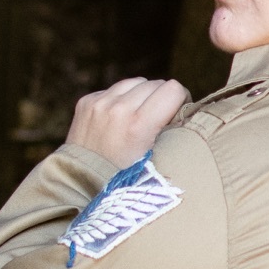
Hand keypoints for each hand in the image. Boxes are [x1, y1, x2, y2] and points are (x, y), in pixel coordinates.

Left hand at [66, 77, 190, 168]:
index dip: (180, 101)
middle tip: (158, 122)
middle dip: (161, 100)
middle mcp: (117, 109)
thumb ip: (172, 132)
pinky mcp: (86, 102)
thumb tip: (188, 110)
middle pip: (156, 83)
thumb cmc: (126, 180)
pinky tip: (118, 121)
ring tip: (138, 119)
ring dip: (141, 96)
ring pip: (135, 82)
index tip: (176, 116)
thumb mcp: (157, 160)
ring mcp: (99, 104)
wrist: (80, 186)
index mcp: (138, 125)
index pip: (173, 89)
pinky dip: (121, 100)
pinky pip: (114, 89)